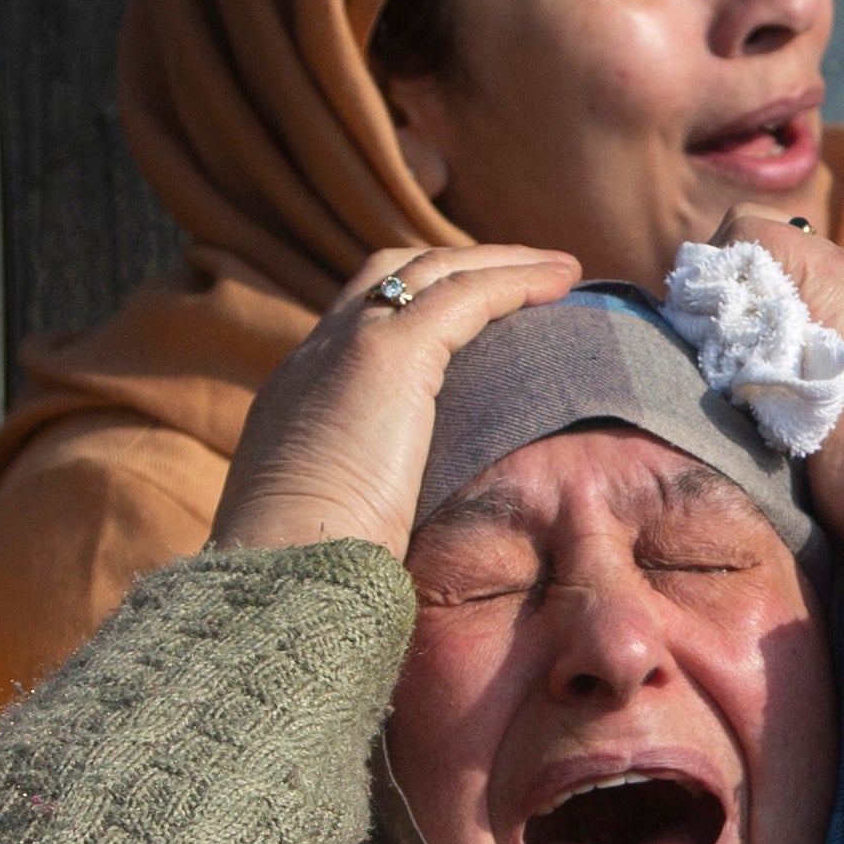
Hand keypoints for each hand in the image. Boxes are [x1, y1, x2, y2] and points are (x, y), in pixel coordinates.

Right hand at [210, 244, 580, 557]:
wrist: (281, 577)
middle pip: (389, 274)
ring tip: (560, 270)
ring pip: (431, 269)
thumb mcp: (339, 529)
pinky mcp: (388, 355)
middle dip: (456, 265)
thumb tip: (403, 544)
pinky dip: (515, 281)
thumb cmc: (312, 582)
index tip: (474, 317)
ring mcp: (346, 347)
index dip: (414, 307)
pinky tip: (562, 283)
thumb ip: (370, 509)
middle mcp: (314, 357)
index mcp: (296, 399)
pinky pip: (466, 295)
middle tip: (522, 274)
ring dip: (499, 261)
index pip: (356, 324)